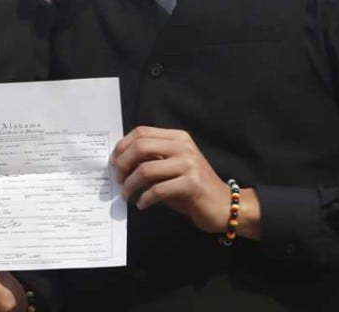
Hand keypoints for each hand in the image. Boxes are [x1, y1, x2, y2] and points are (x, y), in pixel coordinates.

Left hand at [111, 126, 234, 233]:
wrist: (224, 205)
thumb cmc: (192, 187)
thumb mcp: (171, 167)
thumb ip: (152, 159)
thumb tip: (120, 162)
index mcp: (177, 138)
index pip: (141, 132)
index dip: (122, 146)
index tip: (113, 162)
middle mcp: (183, 147)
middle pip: (140, 147)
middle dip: (122, 164)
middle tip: (118, 179)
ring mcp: (189, 164)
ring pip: (146, 169)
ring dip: (130, 184)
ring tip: (126, 194)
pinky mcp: (192, 184)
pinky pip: (158, 190)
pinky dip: (145, 198)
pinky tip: (142, 204)